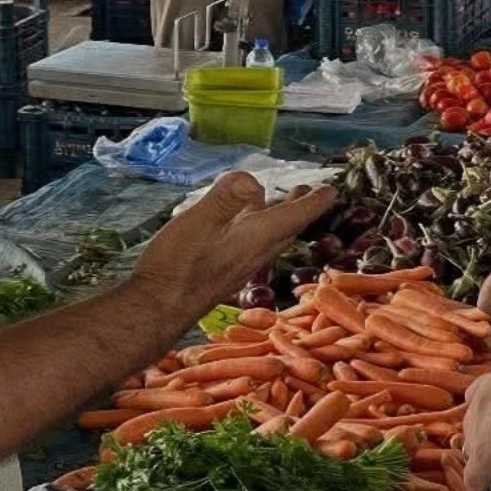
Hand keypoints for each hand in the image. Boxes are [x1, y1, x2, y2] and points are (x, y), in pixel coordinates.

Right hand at [132, 173, 336, 320]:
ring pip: (270, 238)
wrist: (158, 310)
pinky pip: (253, 246)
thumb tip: (252, 180)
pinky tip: (242, 226)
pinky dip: (258, 229)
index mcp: (255, 238)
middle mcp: (254, 254)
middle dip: (300, 208)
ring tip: (281, 203)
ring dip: (280, 218)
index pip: (294, 216)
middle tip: (308, 192)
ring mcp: (240, 267)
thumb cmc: (177, 265)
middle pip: (286, 228)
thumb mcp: (197, 222)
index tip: (332, 190)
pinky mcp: (225, 273)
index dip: (314, 201)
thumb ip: (224, 199)